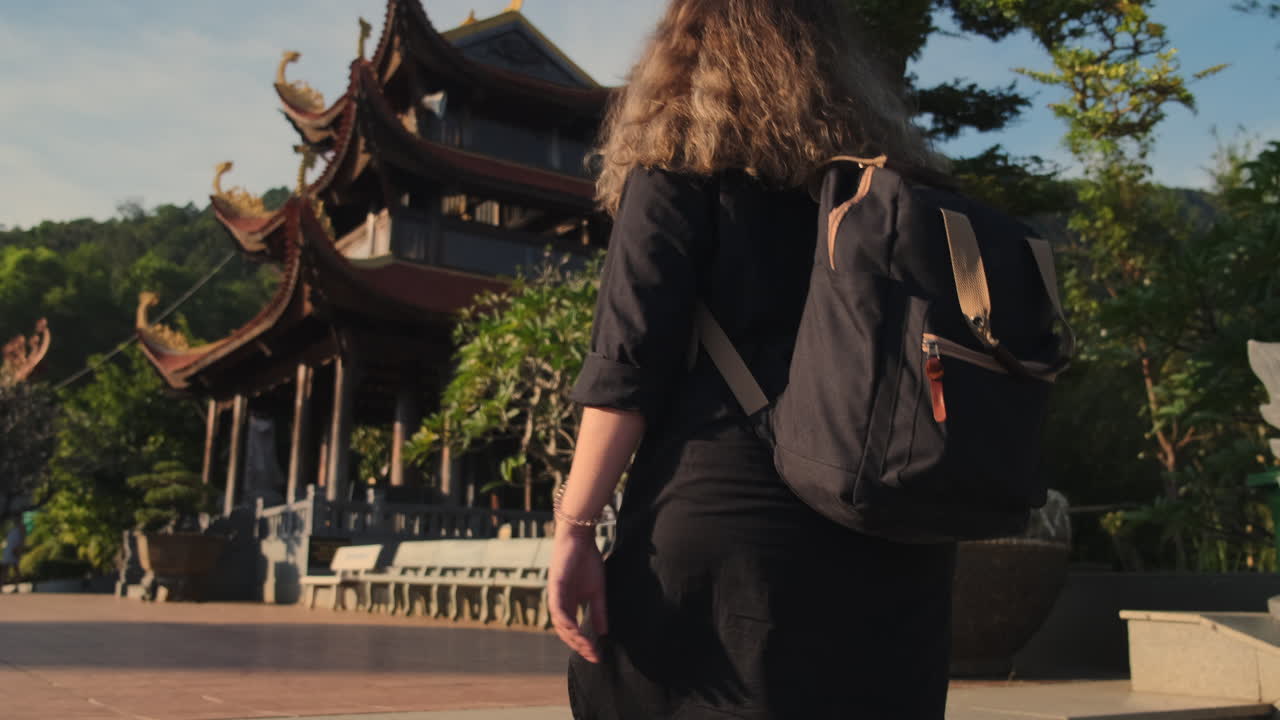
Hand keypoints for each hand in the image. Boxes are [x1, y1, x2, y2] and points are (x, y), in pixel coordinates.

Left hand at [548, 526, 607, 662]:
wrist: (581, 538)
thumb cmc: (588, 561)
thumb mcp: (597, 591)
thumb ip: (598, 612)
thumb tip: (603, 633)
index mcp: (568, 604)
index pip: (573, 630)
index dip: (584, 644)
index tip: (597, 656)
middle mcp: (560, 603)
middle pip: (565, 631)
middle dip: (579, 645)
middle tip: (592, 655)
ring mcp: (556, 595)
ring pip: (560, 623)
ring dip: (573, 637)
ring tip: (586, 646)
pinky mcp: (555, 586)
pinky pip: (558, 608)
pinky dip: (565, 621)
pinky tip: (574, 630)